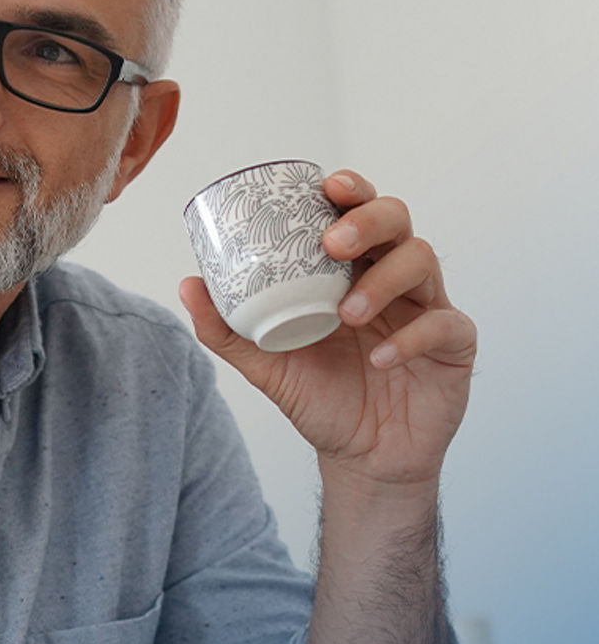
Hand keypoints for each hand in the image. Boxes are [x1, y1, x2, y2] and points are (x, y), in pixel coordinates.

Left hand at [179, 170, 476, 488]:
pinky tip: (379, 357)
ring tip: (347, 313)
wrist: (362, 458)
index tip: (327, 185)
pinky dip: (410, 336)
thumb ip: (227, 328)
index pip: (355, 211)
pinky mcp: (454, 344)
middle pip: (397, 219)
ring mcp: (427, 306)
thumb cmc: (320, 397)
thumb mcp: (265, 364)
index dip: (349, 189)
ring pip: (422, 260)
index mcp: (350, 270)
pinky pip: (444, 324)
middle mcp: (391, 278)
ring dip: (382, 280)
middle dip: (367, 219)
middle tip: (333, 242)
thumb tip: (187, 284)